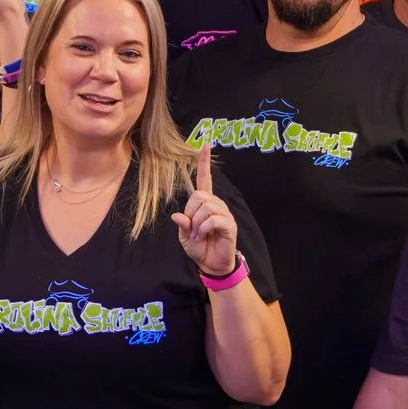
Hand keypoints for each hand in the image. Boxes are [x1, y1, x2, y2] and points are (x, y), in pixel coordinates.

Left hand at [170, 145, 239, 279]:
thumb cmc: (199, 247)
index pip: (204, 178)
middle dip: (191, 213)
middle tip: (193, 229)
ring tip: (199, 235)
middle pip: (199, 196)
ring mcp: (224, 213)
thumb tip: (178, 215)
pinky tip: (204, 236)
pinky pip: (213, 219)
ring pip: (205, 207)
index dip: (204, 162)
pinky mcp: (229, 224)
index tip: (204, 145)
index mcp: (205, 203)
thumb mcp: (185, 235)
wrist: (211, 263)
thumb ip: (183, 223)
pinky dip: (204, 228)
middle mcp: (216, 204)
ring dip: (197, 224)